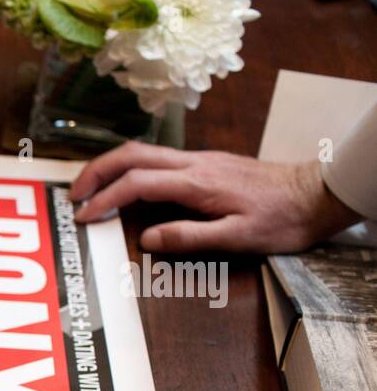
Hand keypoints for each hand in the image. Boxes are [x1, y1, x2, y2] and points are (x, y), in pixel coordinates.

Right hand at [70, 142, 360, 253]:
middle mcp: (193, 163)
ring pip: (143, 152)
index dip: (105, 199)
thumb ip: (190, 237)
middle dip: (96, 172)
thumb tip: (147, 239)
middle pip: (132, 155)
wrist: (316, 194)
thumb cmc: (281, 219)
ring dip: (110, 167)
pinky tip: (124, 186)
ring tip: (90, 190)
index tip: (84, 218)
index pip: (137, 183)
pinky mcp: (205, 164)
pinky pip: (156, 158)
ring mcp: (199, 159)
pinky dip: (129, 168)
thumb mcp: (238, 238)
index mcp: (196, 182)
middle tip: (74, 196)